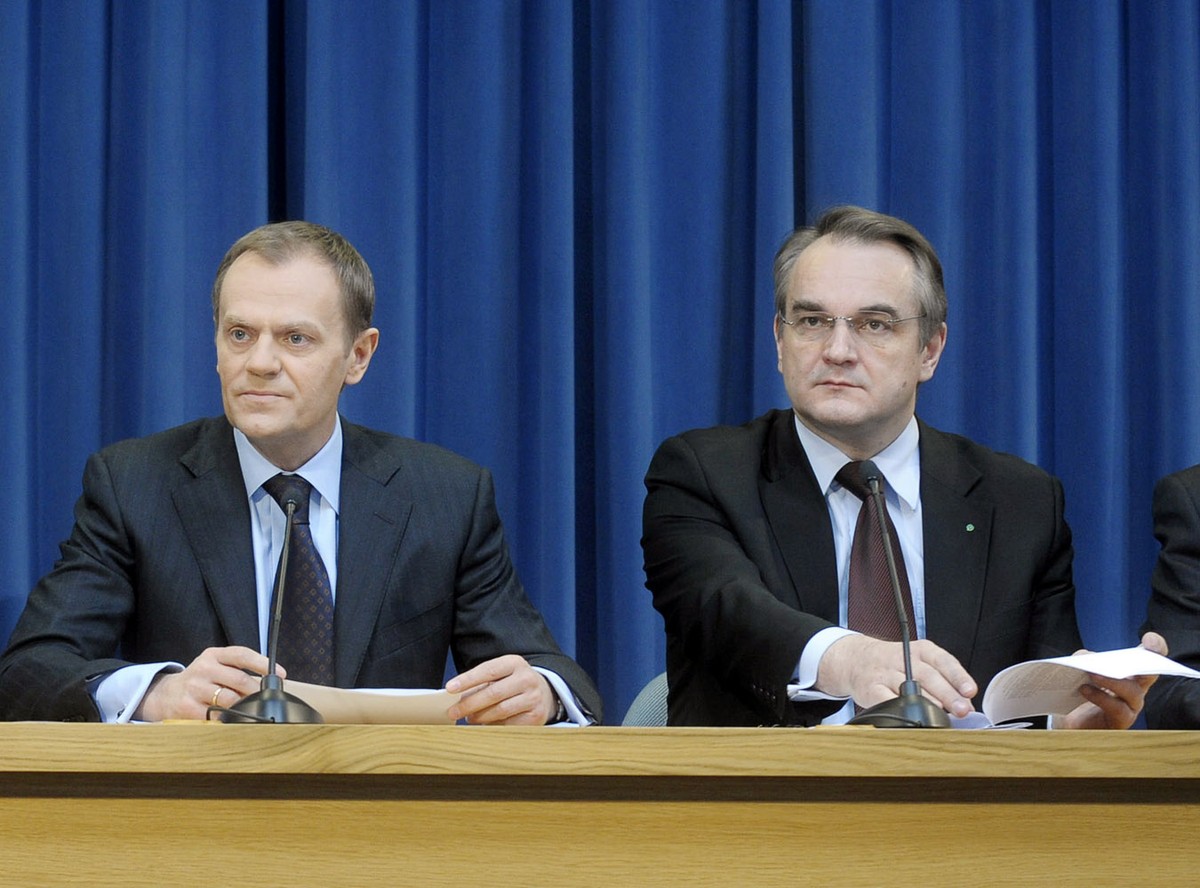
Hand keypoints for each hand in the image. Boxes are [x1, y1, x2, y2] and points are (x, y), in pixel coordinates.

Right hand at [135, 646, 281, 720]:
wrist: (164, 696)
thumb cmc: (199, 681)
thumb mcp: (214, 667)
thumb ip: (237, 670)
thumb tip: (270, 683)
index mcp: (212, 655)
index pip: (242, 654)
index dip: (263, 664)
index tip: (281, 674)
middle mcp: (203, 668)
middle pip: (240, 679)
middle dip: (256, 691)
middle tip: (264, 700)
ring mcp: (194, 688)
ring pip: (230, 699)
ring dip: (244, 707)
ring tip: (248, 711)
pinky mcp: (187, 708)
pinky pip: (216, 716)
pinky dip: (228, 720)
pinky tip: (231, 721)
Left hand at [444, 654, 558, 724]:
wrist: (543, 692)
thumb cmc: (512, 682)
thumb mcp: (500, 674)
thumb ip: (480, 683)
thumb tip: (455, 697)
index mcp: (515, 663)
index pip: (488, 670)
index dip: (467, 680)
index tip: (449, 688)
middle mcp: (527, 678)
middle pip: (493, 693)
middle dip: (469, 704)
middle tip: (453, 712)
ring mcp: (534, 698)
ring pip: (500, 710)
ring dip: (480, 717)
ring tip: (469, 718)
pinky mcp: (536, 716)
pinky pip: (509, 724)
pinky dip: (494, 725)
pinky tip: (486, 724)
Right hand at [816, 635, 977, 717]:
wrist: (856, 659)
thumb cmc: (895, 663)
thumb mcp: (920, 661)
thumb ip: (943, 680)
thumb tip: (968, 705)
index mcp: (921, 650)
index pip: (943, 661)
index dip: (958, 677)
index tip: (970, 691)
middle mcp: (903, 658)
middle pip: (928, 676)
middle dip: (948, 695)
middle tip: (963, 710)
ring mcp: (886, 674)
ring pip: (909, 689)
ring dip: (927, 706)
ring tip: (942, 719)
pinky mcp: (871, 689)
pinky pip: (888, 702)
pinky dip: (902, 712)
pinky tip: (913, 721)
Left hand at [1061, 631, 1168, 729]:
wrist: (1069, 721)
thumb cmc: (1079, 692)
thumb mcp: (1079, 671)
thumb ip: (1084, 659)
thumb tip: (1086, 657)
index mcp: (1129, 673)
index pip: (1149, 659)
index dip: (1155, 649)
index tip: (1149, 640)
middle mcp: (1135, 689)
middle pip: (1148, 675)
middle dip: (1145, 664)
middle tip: (1125, 656)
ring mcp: (1131, 707)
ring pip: (1132, 692)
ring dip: (1112, 681)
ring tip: (1091, 673)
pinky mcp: (1121, 722)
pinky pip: (1118, 709)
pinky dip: (1100, 697)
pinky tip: (1084, 690)